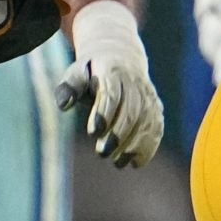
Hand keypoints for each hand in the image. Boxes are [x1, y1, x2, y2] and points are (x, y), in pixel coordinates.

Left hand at [56, 0, 164, 165]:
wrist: (121, 57)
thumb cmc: (92, 71)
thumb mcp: (77, 72)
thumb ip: (69, 87)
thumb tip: (63, 104)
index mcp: (112, 70)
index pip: (111, 93)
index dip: (104, 112)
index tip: (93, 132)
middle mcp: (134, 82)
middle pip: (131, 110)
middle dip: (118, 134)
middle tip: (102, 153)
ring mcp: (148, 95)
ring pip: (146, 121)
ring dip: (134, 144)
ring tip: (118, 163)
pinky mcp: (156, 107)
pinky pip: (157, 127)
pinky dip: (149, 146)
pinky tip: (135, 162)